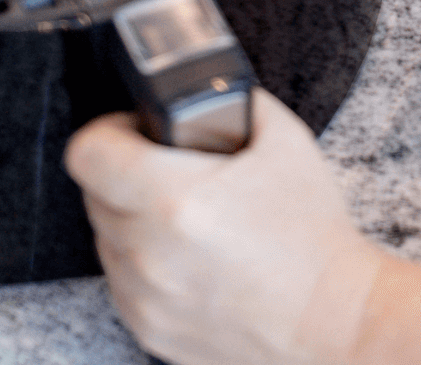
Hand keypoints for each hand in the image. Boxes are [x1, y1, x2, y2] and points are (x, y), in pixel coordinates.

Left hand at [64, 92, 381, 364]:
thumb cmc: (312, 237)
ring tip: (184, 212)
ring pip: (106, 238)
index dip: (108, 129)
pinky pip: (121, 280)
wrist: (332, 320)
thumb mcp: (285, 140)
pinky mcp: (149, 329)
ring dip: (132, 217)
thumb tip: (209, 90)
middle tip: (169, 166)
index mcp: (175, 199)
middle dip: (126, 170)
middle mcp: (149, 253)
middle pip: (94, 193)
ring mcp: (144, 298)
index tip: (134, 129)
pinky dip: (143, 260)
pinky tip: (186, 252)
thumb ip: (239, 101)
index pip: (88, 153)